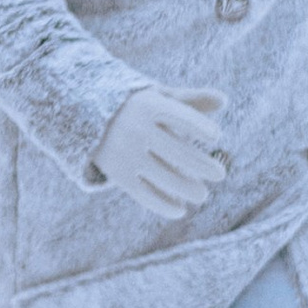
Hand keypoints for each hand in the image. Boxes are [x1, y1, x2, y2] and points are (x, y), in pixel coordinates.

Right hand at [91, 83, 229, 222]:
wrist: (84, 117)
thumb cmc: (135, 108)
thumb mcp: (157, 97)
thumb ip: (189, 100)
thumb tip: (224, 100)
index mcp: (148, 106)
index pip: (181, 117)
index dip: (201, 127)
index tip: (216, 136)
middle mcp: (136, 129)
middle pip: (177, 152)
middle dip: (202, 165)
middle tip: (219, 174)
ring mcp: (126, 153)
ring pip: (164, 176)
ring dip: (188, 189)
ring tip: (202, 194)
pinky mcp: (118, 174)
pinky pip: (145, 194)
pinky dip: (164, 205)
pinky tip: (180, 209)